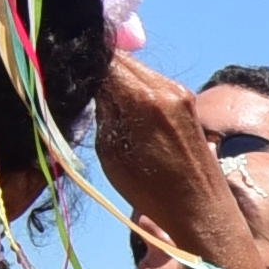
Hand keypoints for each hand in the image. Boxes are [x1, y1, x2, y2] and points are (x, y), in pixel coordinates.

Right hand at [90, 56, 234, 246]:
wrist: (201, 210)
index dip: (81, 64)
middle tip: (81, 86)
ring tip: (102, 98)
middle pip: (120, 58)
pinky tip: (125, 105)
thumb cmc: (151, 190)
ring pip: (136, 68)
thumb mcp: (110, 149)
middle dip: (98, 67)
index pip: (102, 59)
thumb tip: (91, 84)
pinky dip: (134, 86)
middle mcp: (165, 87)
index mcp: (143, 97)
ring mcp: (181, 92)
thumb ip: (102, 109)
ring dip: (117, 77)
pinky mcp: (188, 101)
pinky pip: (152, 81)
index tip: (67, 76)